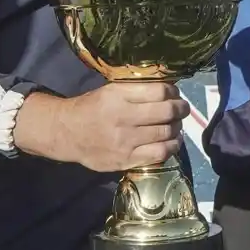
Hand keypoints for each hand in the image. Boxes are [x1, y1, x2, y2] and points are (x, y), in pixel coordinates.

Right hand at [15, 84, 188, 171]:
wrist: (66, 133)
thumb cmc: (90, 108)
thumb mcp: (109, 91)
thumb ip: (135, 90)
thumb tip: (168, 89)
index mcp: (118, 96)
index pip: (159, 91)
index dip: (173, 92)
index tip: (175, 94)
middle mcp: (123, 118)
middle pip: (166, 112)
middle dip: (181, 109)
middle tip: (183, 109)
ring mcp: (125, 141)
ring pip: (166, 133)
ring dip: (177, 128)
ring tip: (176, 125)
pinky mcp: (126, 160)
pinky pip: (159, 154)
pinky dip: (171, 146)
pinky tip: (171, 142)